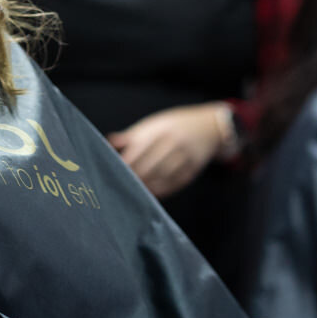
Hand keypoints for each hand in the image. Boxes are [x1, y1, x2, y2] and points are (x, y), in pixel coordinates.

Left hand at [107, 102, 227, 198]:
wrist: (207, 127)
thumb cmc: (172, 126)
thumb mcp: (153, 124)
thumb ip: (131, 135)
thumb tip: (109, 142)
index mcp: (159, 130)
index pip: (138, 150)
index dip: (126, 163)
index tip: (113, 171)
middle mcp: (173, 143)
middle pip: (150, 165)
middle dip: (135, 176)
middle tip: (120, 185)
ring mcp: (185, 156)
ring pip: (162, 176)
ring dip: (147, 185)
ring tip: (133, 191)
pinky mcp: (193, 168)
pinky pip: (176, 182)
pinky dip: (162, 189)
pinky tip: (151, 193)